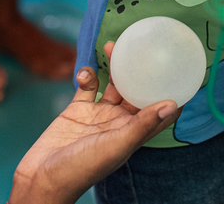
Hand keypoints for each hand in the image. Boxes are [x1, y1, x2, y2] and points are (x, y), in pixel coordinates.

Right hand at [9, 60, 180, 203]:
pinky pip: (87, 85)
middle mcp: (119, 122)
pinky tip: (84, 72)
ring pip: (113, 84)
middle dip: (142, 71)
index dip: (173, 93)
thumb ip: (143, 124)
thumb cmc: (83, 168)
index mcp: (133, 133)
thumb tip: (173, 104)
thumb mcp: (117, 145)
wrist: (42, 177)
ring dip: (115, 66)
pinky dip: (87, 75)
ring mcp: (98, 115)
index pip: (160, 112)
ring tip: (113, 45)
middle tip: (144, 47)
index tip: (181, 70)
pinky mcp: (77, 109)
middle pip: (137, 91)